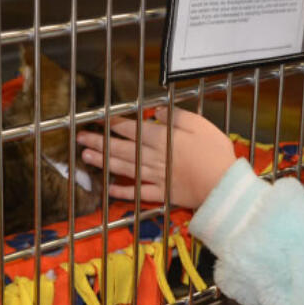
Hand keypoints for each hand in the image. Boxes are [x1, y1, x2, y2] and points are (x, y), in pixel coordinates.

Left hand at [77, 107, 236, 208]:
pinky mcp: (162, 193)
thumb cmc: (215, 152)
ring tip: (86, 157)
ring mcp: (155, 177)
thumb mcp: (200, 124)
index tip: (98, 119)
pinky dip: (122, 191)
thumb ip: (176, 116)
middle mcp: (153, 157)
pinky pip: (137, 192)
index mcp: (161, 138)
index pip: (132, 128)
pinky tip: (108, 188)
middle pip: (121, 147)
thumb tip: (155, 111)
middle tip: (80, 138)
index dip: (114, 123)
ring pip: (124, 167)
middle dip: (99, 141)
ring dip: (103, 162)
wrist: (223, 186)